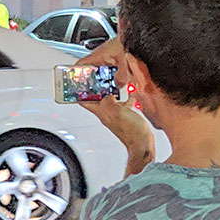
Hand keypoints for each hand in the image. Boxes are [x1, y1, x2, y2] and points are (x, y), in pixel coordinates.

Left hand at [76, 38, 154, 175]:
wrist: (143, 144)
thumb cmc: (131, 133)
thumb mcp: (116, 112)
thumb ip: (108, 101)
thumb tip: (104, 91)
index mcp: (101, 112)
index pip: (83, 100)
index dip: (78, 91)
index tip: (76, 81)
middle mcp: (107, 112)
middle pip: (96, 97)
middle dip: (95, 86)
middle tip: (95, 75)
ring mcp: (116, 113)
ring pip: (110, 98)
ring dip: (110, 88)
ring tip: (112, 79)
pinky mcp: (126, 115)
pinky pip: (124, 102)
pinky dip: (126, 95)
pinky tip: (130, 91)